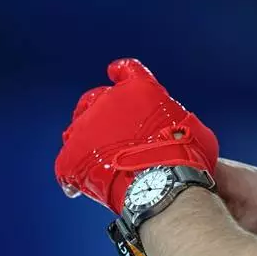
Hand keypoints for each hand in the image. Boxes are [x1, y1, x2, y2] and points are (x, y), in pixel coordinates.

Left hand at [54, 58, 218, 214]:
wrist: (162, 182)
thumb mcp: (190, 125)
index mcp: (140, 89)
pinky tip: (78, 185)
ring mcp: (87, 128)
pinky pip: (66, 163)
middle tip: (106, 128)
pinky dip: (73, 174)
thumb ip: (172, 119)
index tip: (115, 71)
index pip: (128, 70)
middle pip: (94, 99)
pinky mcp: (71, 157)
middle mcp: (109, 101)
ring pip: (77, 129)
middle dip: (99, 110)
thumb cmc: (184, 155)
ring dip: (85, 141)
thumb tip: (174, 130)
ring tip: (96, 159)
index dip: (121, 71)